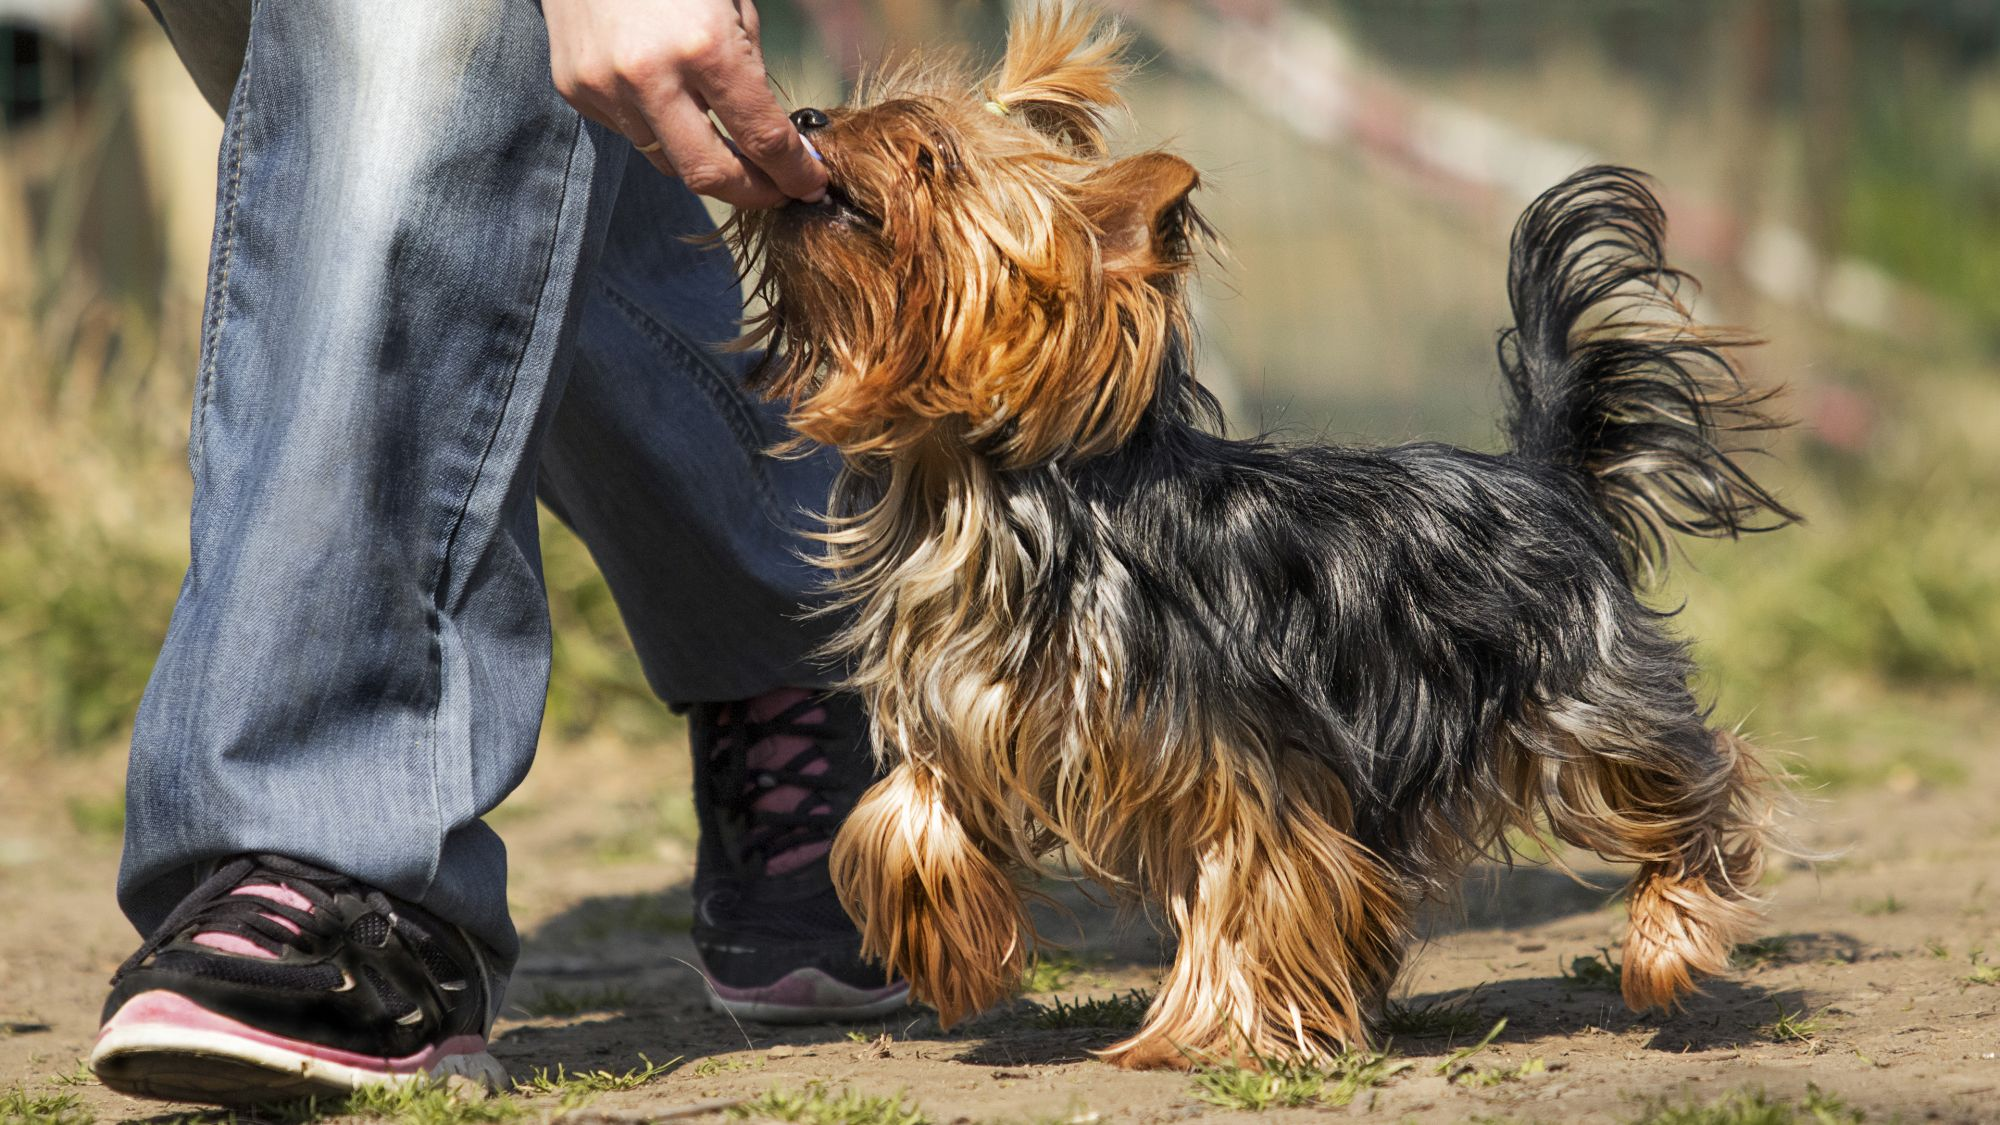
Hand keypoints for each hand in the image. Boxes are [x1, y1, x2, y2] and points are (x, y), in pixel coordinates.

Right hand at [544, 0, 826, 208]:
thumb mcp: (732, 0)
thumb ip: (751, 67)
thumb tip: (774, 137)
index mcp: (704, 46)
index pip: (762, 139)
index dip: (795, 172)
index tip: (812, 184)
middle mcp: (650, 76)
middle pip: (710, 176)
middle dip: (753, 192)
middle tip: (778, 191)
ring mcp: (605, 87)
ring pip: (667, 159)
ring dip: (703, 158)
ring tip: (726, 140)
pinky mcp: (576, 90)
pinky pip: (630, 132)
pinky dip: (659, 126)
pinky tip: (666, 93)